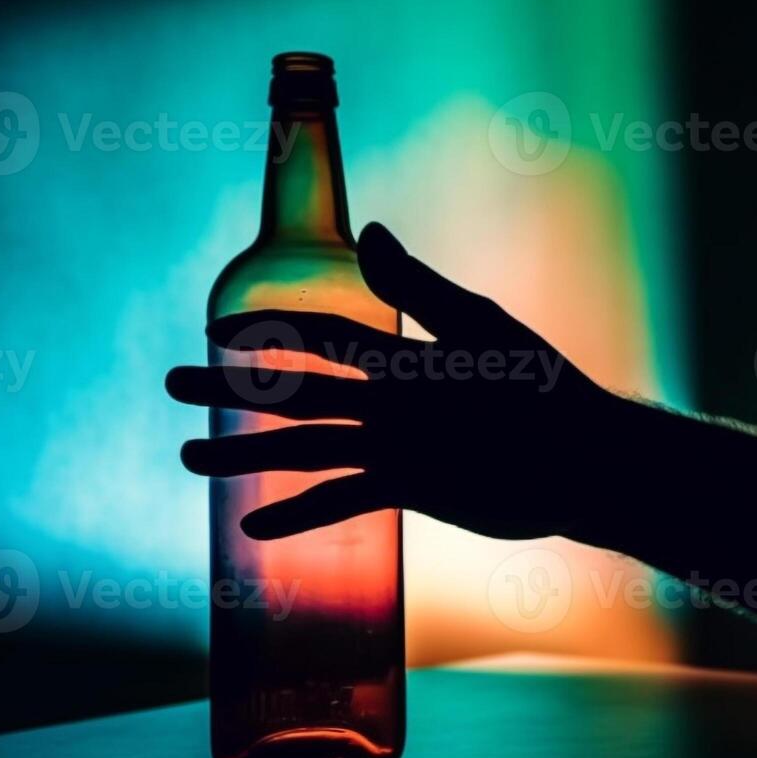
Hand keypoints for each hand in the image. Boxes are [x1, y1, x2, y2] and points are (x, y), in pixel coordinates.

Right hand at [167, 223, 634, 541]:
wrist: (585, 462)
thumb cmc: (545, 387)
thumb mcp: (482, 333)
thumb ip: (420, 290)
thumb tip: (369, 231)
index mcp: (404, 356)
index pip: (324, 334)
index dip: (274, 328)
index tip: (218, 326)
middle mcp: (389, 401)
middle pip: (296, 394)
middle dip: (234, 391)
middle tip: (171, 386)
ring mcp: (394, 447)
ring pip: (306, 449)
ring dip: (248, 454)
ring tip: (188, 457)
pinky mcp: (408, 489)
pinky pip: (342, 502)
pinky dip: (299, 514)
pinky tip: (253, 526)